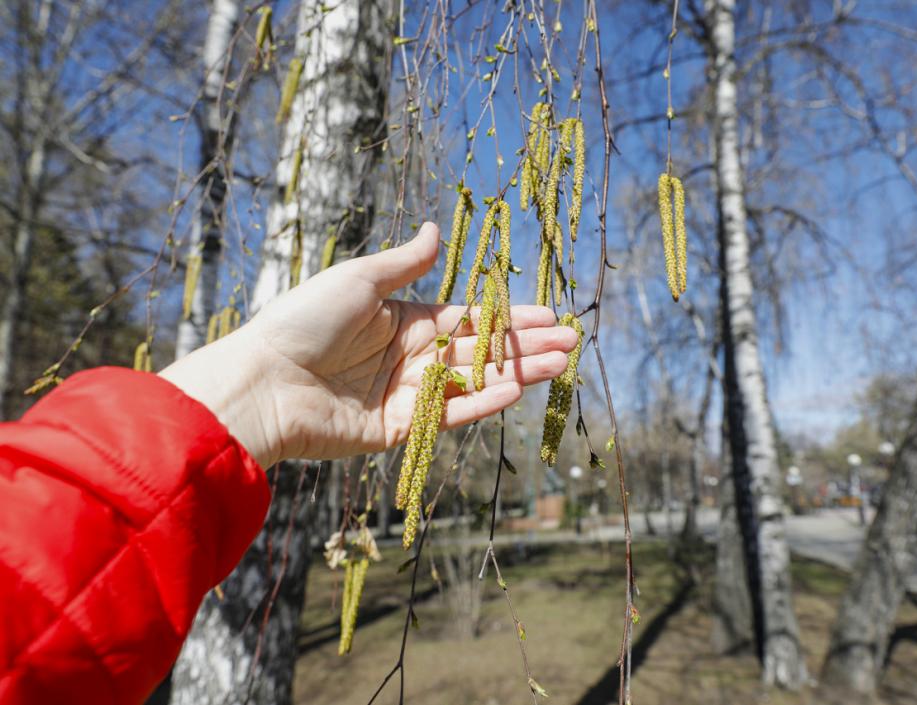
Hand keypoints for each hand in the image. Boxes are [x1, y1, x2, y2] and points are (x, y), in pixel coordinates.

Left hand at [161, 223, 577, 467]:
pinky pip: (448, 413)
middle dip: (526, 346)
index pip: (471, 318)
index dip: (510, 317)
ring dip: (517, 373)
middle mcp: (412, 357)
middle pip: (481, 351)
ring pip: (474, 382)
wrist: (263, 381)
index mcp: (405, 320)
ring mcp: (408, 395)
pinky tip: (515, 389)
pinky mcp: (399, 429)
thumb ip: (407, 263)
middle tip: (572, 343)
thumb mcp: (359, 280)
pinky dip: (482, 402)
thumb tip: (437, 228)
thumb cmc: (304, 321)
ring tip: (560, 365)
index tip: (550, 314)